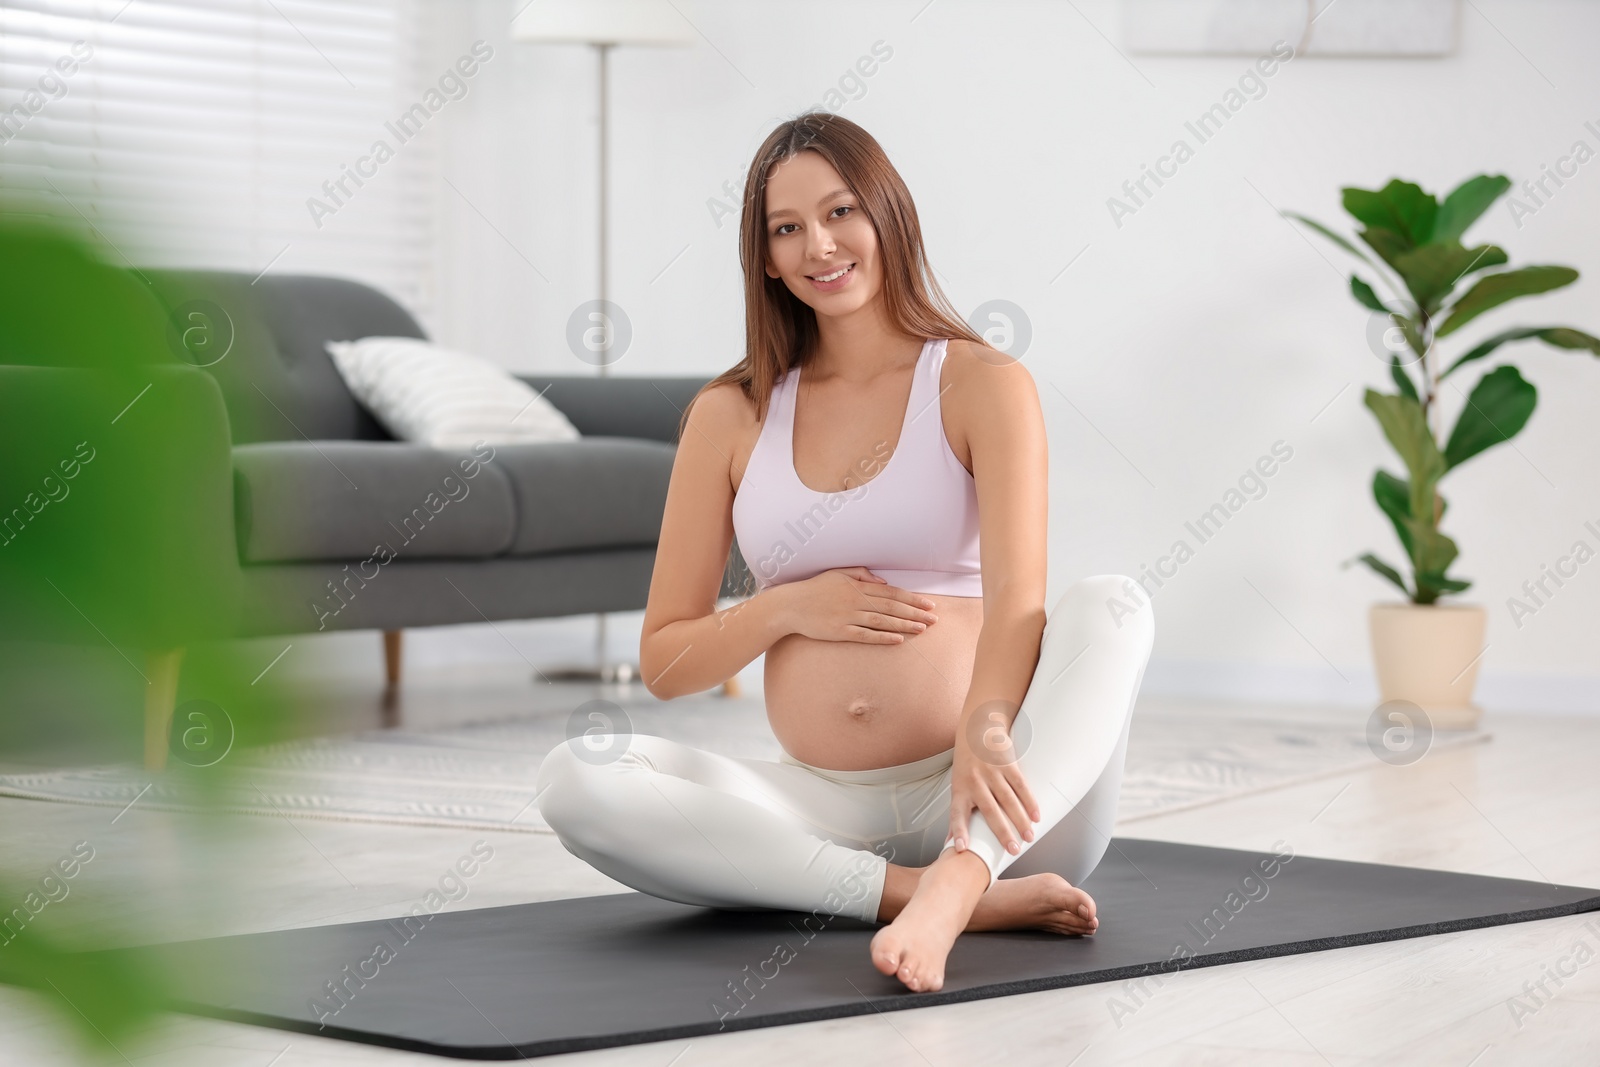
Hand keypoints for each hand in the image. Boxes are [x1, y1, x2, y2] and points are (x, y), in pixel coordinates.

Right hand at [776, 567, 938, 643]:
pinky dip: (883, 638)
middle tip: (934, 619)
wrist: (790, 605)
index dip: (912, 599)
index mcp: (857, 586)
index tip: (929, 605)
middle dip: (915, 613)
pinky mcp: (840, 631)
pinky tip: (898, 640)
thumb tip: (882, 581)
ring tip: (923, 629)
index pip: (892, 593)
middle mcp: (856, 600)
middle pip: (892, 606)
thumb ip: (860, 574)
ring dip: (904, 625)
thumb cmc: (814, 589)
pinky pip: (866, 635)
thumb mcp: (837, 573)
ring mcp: (848, 616)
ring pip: (883, 621)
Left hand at [949, 709, 1039, 856]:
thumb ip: (959, 813)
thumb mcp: (958, 785)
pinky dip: (1029, 802)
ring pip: (1008, 800)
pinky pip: (1020, 786)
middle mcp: (974, 781)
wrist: (978, 729)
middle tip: (1013, 850)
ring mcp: (991, 772)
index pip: (956, 813)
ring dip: (1020, 820)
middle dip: (1001, 832)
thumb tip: (952, 842)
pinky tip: (1036, 816)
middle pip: (989, 810)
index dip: (958, 830)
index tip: (960, 848)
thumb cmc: (967, 764)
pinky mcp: (1007, 763)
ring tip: (1029, 837)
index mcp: (960, 789)